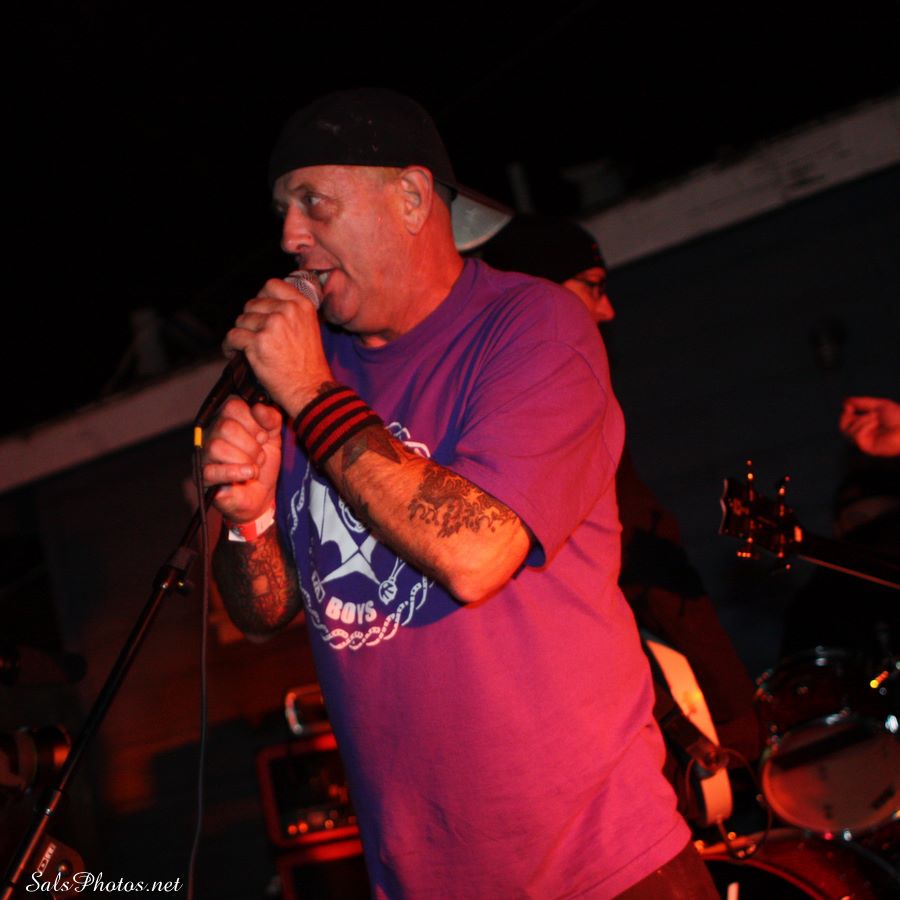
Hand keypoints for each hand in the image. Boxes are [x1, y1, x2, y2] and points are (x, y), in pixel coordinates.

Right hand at [201, 399, 282, 521]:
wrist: (262, 494)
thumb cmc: (263, 462)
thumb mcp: (274, 436)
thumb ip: (271, 418)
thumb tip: (258, 408)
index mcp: (227, 419)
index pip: (233, 407)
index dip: (253, 423)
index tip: (263, 437)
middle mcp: (210, 433)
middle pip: (225, 428)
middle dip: (250, 445)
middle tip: (258, 455)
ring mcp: (204, 454)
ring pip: (217, 447)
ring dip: (244, 460)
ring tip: (252, 468)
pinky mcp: (202, 476)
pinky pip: (211, 471)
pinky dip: (234, 472)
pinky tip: (247, 474)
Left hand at [225, 278, 332, 417]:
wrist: (309, 388)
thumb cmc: (309, 364)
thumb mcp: (309, 328)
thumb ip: (292, 312)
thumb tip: (267, 304)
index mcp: (302, 305)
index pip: (271, 285)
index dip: (261, 297)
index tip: (259, 310)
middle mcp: (287, 311)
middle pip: (252, 304)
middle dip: (249, 320)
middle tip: (254, 336)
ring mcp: (272, 326)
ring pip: (241, 320)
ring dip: (240, 334)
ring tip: (246, 348)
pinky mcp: (258, 342)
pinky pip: (233, 336)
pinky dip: (230, 346)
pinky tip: (234, 354)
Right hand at [839, 396, 899, 457]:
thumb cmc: (898, 418)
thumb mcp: (879, 405)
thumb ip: (862, 403)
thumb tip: (845, 401)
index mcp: (867, 425)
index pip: (847, 421)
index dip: (845, 413)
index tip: (849, 406)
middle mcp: (865, 434)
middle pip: (842, 427)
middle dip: (846, 417)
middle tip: (853, 411)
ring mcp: (865, 442)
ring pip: (849, 431)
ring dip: (862, 420)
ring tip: (876, 418)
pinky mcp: (867, 448)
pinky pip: (856, 435)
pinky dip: (865, 426)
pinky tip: (876, 424)